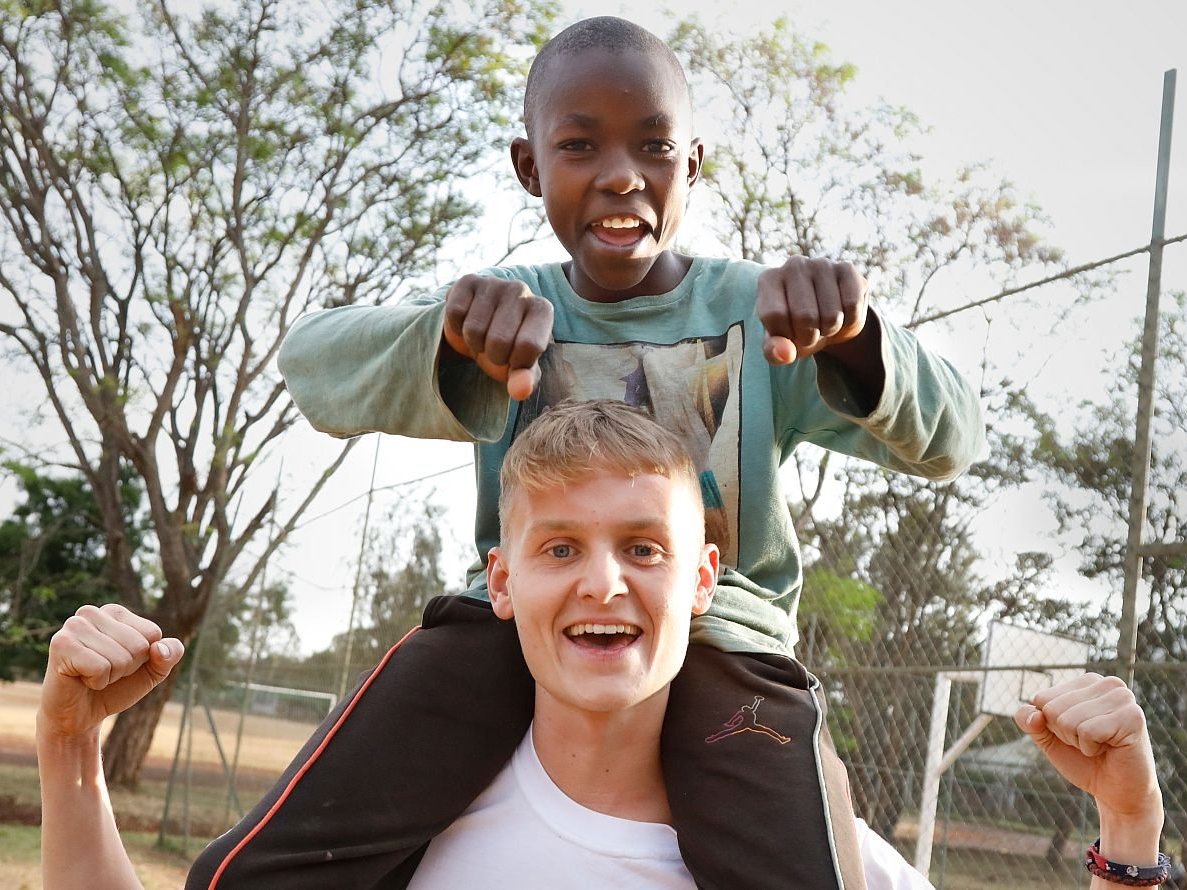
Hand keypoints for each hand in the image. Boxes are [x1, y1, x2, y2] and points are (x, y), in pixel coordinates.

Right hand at [39, 604, 183, 740]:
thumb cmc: (115, 688)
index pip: (153, 634)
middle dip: (126, 668)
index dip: (142, 658)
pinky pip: (101, 667)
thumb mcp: (153, 671)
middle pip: (139, 645)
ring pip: (121, 658)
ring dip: (111, 676)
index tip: (120, 663)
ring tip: (90, 675)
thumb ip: (169, 655)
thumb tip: (160, 649)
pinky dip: (97, 681)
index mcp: (114, 612)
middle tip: (103, 672)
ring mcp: (74, 626)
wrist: (79, 716)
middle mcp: (92, 613)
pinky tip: (80, 679)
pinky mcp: (61, 644)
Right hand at [442, 274, 553, 400]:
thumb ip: (524, 379)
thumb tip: (520, 391)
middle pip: (499, 341)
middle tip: (494, 349)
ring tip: (481, 336)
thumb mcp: (518, 368)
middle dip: (492, 355)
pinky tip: (466, 321)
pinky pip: (455, 313)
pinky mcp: (468, 281)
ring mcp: (494, 283)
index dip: (515, 363)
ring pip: (474, 329)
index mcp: (542, 310)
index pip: (528, 347)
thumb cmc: (506, 350)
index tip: (514, 360)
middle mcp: (521, 290)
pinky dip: (457, 327)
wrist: (478, 329)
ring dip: (473, 343)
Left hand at [756, 257, 867, 363]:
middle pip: (805, 317)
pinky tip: (841, 312)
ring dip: (830, 329)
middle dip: (810, 336)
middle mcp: (793, 265)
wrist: (827, 317)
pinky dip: (849, 320)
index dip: (785, 335)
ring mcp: (822, 264)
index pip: (774, 315)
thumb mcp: (779, 344)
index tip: (787, 334)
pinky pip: (852, 306)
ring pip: (832, 315)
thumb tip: (784, 354)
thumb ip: (774, 351)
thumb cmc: (795, 329)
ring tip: (824, 322)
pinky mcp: (847, 268)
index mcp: (769, 280)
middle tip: (809, 331)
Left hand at [1014, 673, 1160, 820]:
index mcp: (1087, 681)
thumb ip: (1029, 721)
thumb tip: (1034, 715)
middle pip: (1053, 709)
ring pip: (1068, 720)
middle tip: (1091, 742)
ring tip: (1101, 745)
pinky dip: (1091, 747)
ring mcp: (1123, 698)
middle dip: (1065, 734)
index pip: (1042, 699)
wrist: (1117, 792)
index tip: (1077, 734)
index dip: (1052, 725)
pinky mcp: (1133, 717)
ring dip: (1079, 741)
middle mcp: (1107, 683)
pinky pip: (1087, 731)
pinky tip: (1110, 749)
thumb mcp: (1048, 738)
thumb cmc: (1083, 761)